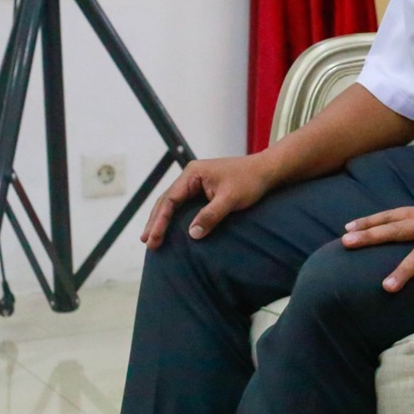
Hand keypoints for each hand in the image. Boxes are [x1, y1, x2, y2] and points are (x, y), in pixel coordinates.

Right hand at [141, 154, 274, 247]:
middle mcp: (190, 176)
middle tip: (146, 242)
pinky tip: (170, 229)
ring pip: (173, 203)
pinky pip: (184, 204)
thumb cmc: (250, 181)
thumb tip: (192, 234)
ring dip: (162, 220)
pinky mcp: (203, 189)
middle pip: (167, 200)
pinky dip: (175, 217)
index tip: (152, 237)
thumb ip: (211, 215)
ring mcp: (196, 182)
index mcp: (193, 173)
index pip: (170, 199)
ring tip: (151, 238)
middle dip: (156, 221)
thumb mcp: (231, 199)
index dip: (160, 220)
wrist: (267, 170)